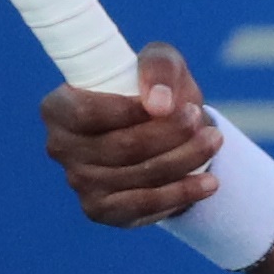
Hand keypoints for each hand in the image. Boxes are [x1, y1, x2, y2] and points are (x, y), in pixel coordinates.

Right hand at [40, 42, 228, 228]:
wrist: (166, 133)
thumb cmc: (155, 91)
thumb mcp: (160, 63)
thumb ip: (158, 67)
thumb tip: (159, 104)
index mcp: (58, 109)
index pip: (88, 114)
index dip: (131, 111)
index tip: (175, 104)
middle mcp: (60, 147)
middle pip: (121, 146)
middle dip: (171, 134)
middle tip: (200, 118)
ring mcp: (79, 183)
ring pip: (139, 175)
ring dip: (185, 159)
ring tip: (214, 140)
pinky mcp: (101, 210)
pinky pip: (143, 206)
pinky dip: (181, 194)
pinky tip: (209, 182)